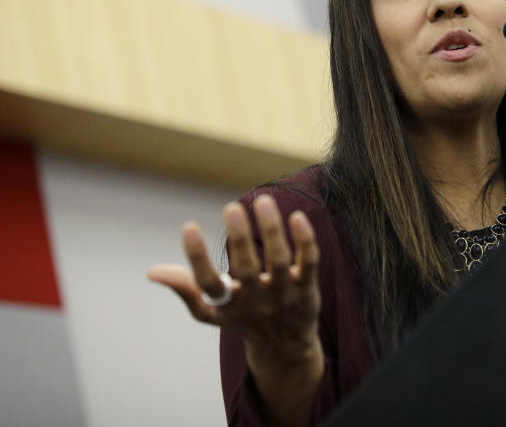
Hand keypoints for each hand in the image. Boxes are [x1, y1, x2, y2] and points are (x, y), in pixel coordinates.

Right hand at [148, 194, 323, 425]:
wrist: (286, 347)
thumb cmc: (242, 320)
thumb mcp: (211, 312)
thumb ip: (185, 289)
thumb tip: (152, 272)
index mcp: (228, 306)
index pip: (208, 284)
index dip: (197, 257)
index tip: (188, 226)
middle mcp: (256, 301)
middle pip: (247, 269)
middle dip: (239, 238)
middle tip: (231, 207)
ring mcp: (284, 294)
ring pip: (280, 261)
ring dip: (272, 231)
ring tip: (263, 201)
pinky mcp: (307, 286)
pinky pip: (309, 262)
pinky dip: (305, 240)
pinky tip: (297, 216)